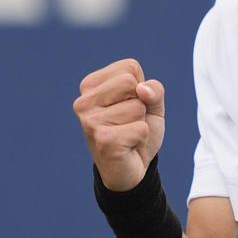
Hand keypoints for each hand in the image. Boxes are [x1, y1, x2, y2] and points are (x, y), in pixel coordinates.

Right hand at [73, 58, 165, 190]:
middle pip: (132, 83)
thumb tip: (142, 90)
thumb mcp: (151, 104)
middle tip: (129, 122)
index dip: (141, 88)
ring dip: (141, 123)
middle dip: (141, 104)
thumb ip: (154, 89)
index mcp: (91, 85)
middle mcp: (84, 102)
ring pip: (137, 107)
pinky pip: (140, 128)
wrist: (131, 169)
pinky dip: (142, 139)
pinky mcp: (103, 141)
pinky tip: (128, 147)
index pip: (130, 67)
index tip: (129, 106)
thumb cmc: (136, 130)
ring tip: (127, 135)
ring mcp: (90, 122)